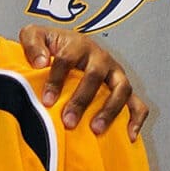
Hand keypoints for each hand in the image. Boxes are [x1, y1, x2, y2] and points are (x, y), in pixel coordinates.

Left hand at [17, 24, 148, 140]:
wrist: (65, 45)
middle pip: (95, 75)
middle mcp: (100, 57)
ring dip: (110, 110)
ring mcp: (115, 73)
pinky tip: (129, 135)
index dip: (57, 80)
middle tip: (68, 120)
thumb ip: (32, 43)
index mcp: (78, 44)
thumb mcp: (34, 35)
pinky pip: (137, 103)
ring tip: (95, 129)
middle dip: (82, 100)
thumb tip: (40, 62)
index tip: (47, 100)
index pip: (67, 59)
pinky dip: (136, 119)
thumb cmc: (49, 44)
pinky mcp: (123, 88)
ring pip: (121, 89)